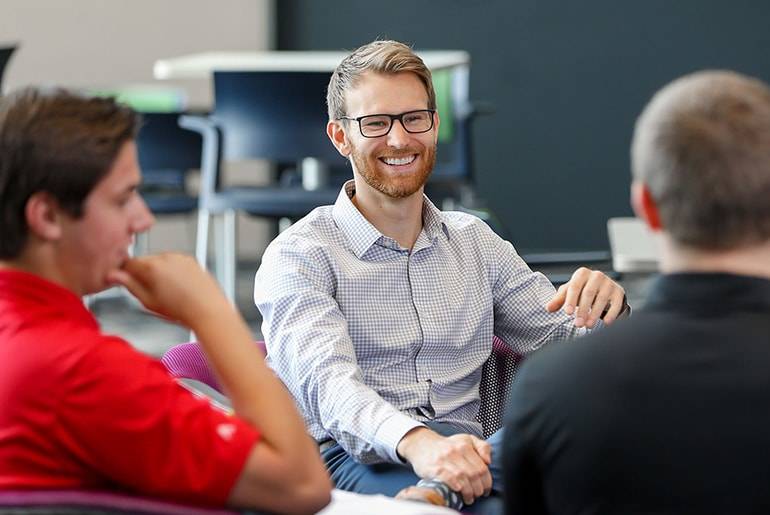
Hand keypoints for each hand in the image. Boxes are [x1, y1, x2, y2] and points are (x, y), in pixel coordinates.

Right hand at [107, 253, 231, 326]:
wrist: (207, 309)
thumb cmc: (182, 309)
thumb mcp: (148, 301)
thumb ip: (130, 285)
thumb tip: (114, 276)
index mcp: (152, 266)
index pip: (128, 263)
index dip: (126, 274)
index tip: (127, 282)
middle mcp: (166, 257)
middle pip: (144, 260)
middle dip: (143, 272)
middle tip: (150, 291)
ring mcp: (179, 257)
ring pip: (159, 260)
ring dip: (158, 271)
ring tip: (167, 290)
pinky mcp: (190, 259)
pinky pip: (174, 262)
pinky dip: (172, 270)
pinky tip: (178, 286)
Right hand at [396, 427, 491, 504]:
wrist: (422, 444)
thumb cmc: (447, 445)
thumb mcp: (467, 440)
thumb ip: (482, 447)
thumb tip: (488, 461)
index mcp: (465, 445)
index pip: (482, 467)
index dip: (487, 482)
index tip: (486, 489)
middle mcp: (455, 451)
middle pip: (474, 474)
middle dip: (478, 489)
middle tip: (478, 495)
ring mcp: (444, 459)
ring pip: (463, 478)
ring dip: (468, 491)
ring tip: (469, 498)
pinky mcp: (434, 468)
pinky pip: (447, 477)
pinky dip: (455, 485)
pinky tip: (458, 490)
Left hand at [546, 267, 625, 327]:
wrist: (603, 288)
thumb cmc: (582, 290)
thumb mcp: (569, 292)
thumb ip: (559, 300)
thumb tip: (548, 308)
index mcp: (581, 274)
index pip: (574, 287)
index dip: (570, 300)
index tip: (567, 313)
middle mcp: (596, 275)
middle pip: (588, 294)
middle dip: (582, 310)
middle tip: (578, 324)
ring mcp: (609, 283)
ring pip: (601, 300)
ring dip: (595, 314)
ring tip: (588, 326)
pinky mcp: (619, 292)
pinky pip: (616, 304)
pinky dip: (612, 314)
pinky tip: (606, 323)